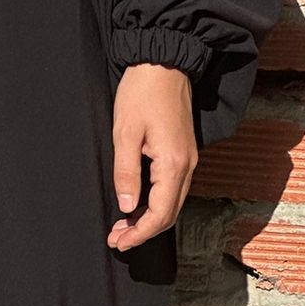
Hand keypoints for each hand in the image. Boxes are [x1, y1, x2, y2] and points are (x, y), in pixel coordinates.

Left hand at [108, 64, 196, 251]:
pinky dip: (155, 203)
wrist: (163, 63)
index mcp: (173, 163)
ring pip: (172, 202)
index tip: (119, 242)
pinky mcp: (182, 152)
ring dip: (148, 219)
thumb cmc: (142, 93)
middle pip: (169, 213)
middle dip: (143, 231)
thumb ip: (126, 172)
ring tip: (122, 226)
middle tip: (116, 239)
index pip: (160, 214)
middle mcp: (186, 165)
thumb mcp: (125, 133)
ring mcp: (187, 159)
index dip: (140, 233)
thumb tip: (127, 206)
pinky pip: (172, 188)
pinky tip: (136, 204)